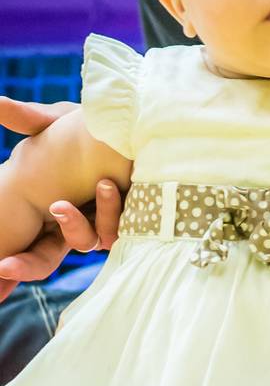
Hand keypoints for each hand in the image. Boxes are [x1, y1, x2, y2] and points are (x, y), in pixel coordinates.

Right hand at [0, 94, 124, 302]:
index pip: (29, 250)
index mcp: (53, 208)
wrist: (140, 125)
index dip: (15, 264)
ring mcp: (104, 223)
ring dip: (78, 224)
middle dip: (27, 265)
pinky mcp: (135, 219)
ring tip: (91, 188)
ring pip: (89, 241)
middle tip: (8, 262)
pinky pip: (121, 230)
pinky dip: (111, 212)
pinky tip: (107, 187)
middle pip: (46, 261)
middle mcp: (76, 223)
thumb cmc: (95, 124)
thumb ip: (30, 120)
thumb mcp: (60, 121)